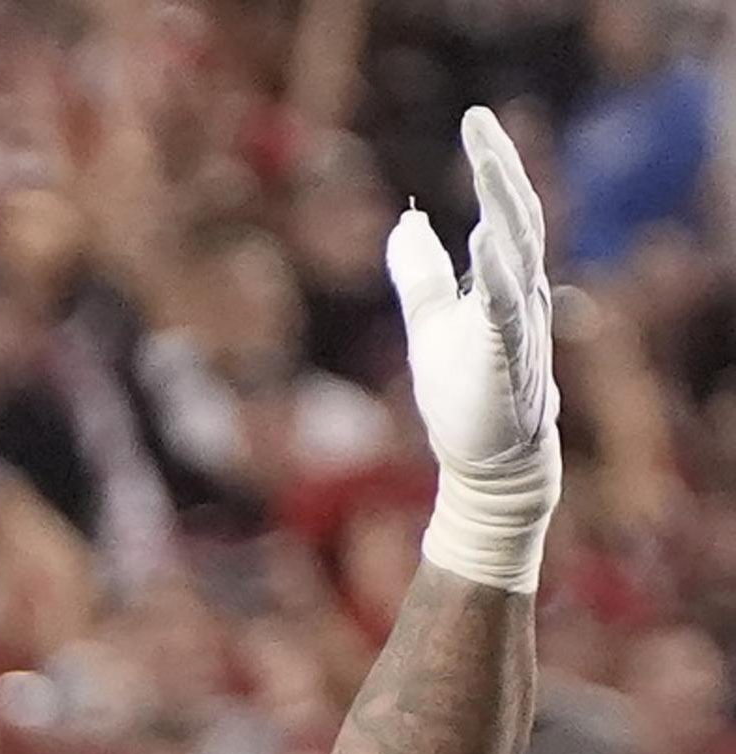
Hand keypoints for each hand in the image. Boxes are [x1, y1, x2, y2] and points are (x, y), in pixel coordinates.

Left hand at [387, 106, 559, 587]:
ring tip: (489, 163)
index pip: (504, 209)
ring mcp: (519, 327)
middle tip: (480, 122)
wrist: (487, 462)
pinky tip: (488, 238)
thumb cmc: (464, 393)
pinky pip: (508, 309)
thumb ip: (422, 273)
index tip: (475, 117)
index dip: (492, 164)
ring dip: (505, 208)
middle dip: (499, 169)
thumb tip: (405, 222)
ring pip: (520, 255)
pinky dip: (499, 273)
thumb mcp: (432, 321)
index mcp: (504, 282)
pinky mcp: (507, 362)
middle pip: (518, 217)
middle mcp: (521, 295)